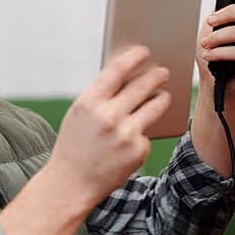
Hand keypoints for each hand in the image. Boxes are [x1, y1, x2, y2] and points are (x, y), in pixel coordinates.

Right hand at [48, 46, 170, 212]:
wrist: (71, 183)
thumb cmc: (73, 145)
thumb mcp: (79, 115)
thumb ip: (100, 96)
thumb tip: (127, 76)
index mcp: (89, 102)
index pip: (117, 69)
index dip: (133, 57)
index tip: (143, 51)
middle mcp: (109, 116)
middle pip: (142, 85)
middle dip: (156, 76)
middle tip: (163, 72)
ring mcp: (126, 134)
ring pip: (155, 106)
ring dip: (162, 98)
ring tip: (164, 95)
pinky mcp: (138, 151)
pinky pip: (147, 133)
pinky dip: (143, 133)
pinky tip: (134, 137)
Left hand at [197, 0, 234, 97]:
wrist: (213, 81)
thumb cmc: (214, 56)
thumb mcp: (212, 33)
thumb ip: (218, 19)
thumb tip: (217, 11)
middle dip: (228, 14)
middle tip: (210, 22)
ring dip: (219, 37)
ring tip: (205, 44)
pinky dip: (220, 52)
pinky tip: (209, 55)